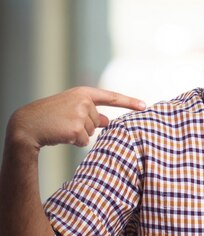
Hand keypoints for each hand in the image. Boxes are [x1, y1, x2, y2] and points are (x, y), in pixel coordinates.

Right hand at [8, 87, 145, 149]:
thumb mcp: (71, 110)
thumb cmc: (50, 117)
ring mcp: (80, 114)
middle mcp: (84, 101)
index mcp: (83, 93)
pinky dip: (75, 142)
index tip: (145, 106)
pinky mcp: (76, 128)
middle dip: (85, 126)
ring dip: (79, 134)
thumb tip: (108, 121)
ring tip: (62, 127)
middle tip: (65, 122)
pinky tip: (61, 134)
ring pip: (92, 132)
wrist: (27, 125)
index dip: (129, 102)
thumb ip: (91, 113)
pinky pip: (84, 141)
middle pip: (98, 122)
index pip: (111, 97)